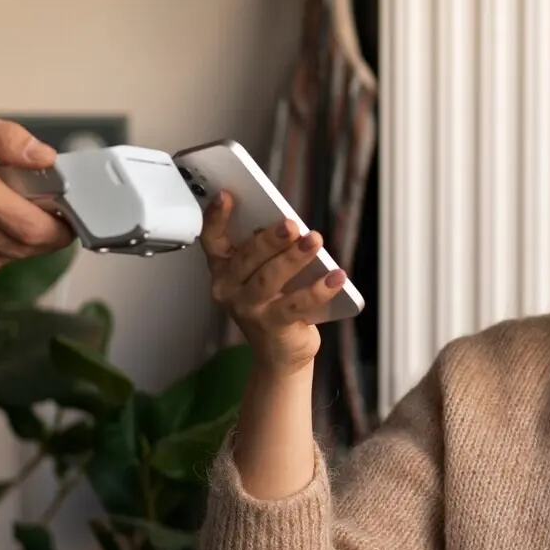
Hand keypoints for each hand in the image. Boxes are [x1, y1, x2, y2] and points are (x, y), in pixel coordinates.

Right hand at [200, 190, 346, 374]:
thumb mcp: (264, 273)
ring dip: (294, 258)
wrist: (280, 353)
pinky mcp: (272, 327)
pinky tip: (336, 277)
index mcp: (224, 269)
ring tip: (315, 241)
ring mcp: (249, 310)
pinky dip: (319, 289)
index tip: (227, 195)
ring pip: (270, 279)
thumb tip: (289, 227)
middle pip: (248, 258)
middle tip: (291, 224)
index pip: (213, 240)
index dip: (216, 217)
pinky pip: (297, 304)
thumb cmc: (273, 304)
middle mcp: (230, 289)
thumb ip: (268, 251)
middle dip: (271, 239)